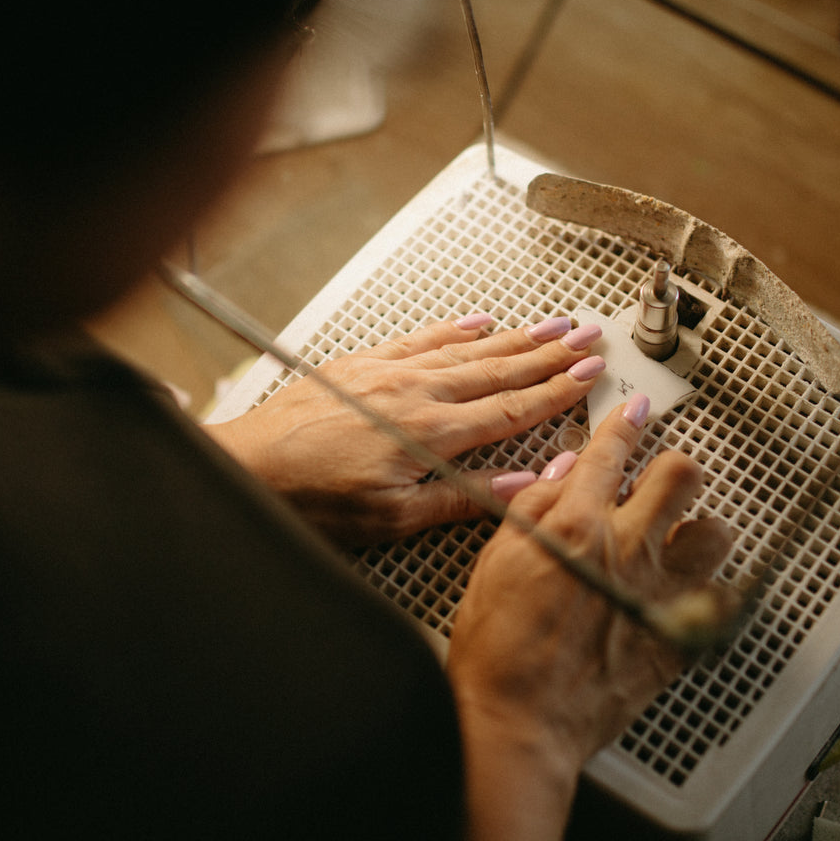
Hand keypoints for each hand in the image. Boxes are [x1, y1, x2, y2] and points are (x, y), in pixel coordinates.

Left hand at [204, 314, 606, 545]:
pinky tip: (476, 320)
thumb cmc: (312, 500)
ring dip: (513, 335)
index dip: (556, 391)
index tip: (591, 376)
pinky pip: (420, 338)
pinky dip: (454, 329)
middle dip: (549, 352)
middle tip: (589, 336)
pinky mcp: (360, 364)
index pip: (510, 408)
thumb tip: (524, 486)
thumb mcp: (393, 519)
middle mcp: (413, 392)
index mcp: (429, 433)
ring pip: (465, 347)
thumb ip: (462, 497)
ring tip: (551, 323)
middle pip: (498, 367)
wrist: (248, 470)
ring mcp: (386, 371)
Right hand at [446, 396, 733, 840]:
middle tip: (661, 480)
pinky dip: (705, 591)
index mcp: (577, 526)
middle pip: (681, 477)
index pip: (611, 453)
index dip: (626, 424)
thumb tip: (565, 473)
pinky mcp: (679, 639)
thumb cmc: (497, 652)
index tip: (638, 411)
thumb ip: (535, 508)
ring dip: (700, 530)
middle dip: (673, 468)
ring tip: (680, 541)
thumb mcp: (495, 561)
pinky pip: (718, 599)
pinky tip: (685, 596)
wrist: (518, 724)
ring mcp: (660, 596)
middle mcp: (628, 552)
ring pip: (715, 534)